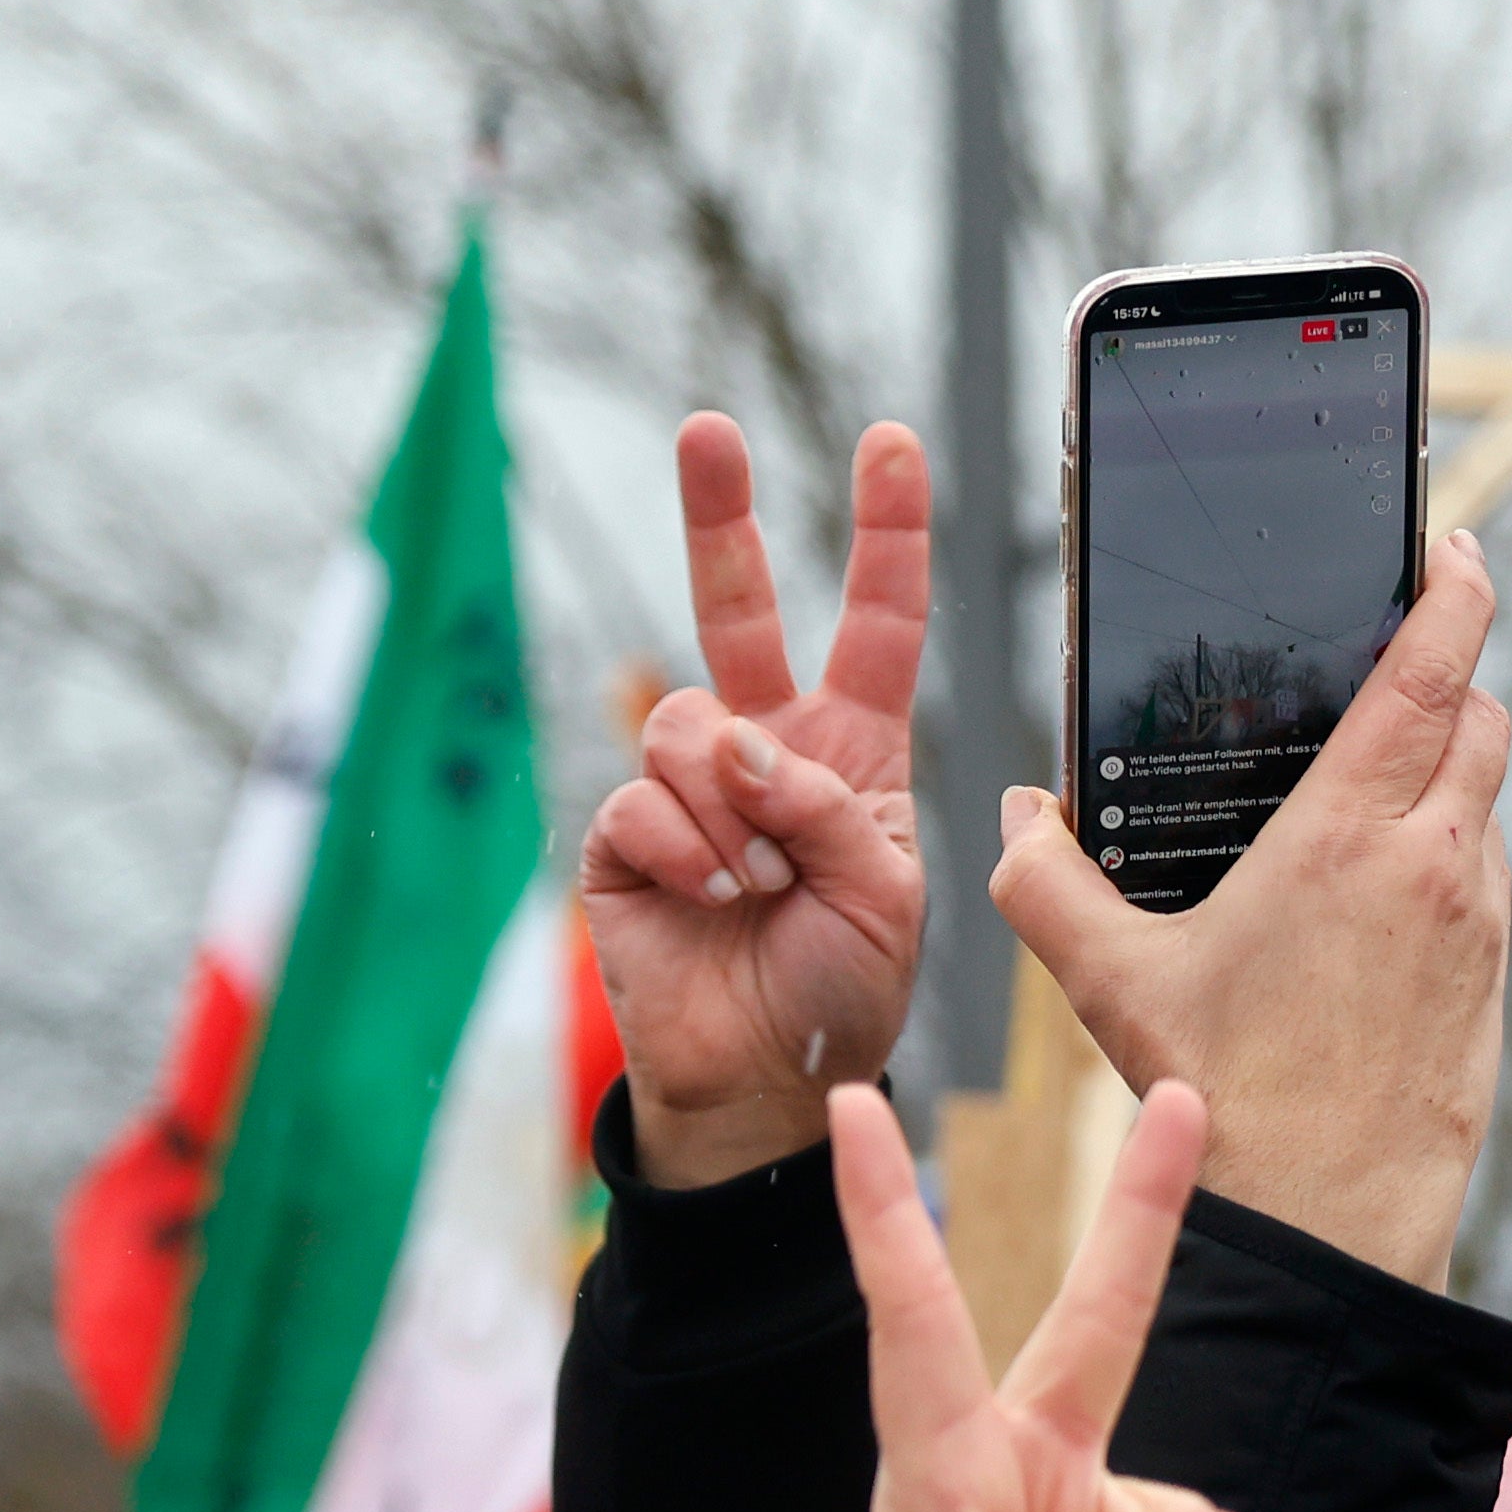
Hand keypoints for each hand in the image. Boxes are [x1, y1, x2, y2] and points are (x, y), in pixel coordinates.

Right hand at [582, 417, 932, 1188]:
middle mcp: (765, 750)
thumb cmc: (843, 988)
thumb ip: (832, 803)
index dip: (886, 533)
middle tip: (705, 430)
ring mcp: (687, 793)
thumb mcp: (889, 892)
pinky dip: (684, 851)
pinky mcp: (620, 840)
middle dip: (720, 514)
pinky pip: (639, 800)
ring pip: (685, 723)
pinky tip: (708, 899)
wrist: (761, 1081)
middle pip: (736, 609)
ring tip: (754, 883)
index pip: (877, 623)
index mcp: (853, 750)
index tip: (891, 442)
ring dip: (729, 806)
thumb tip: (736, 747)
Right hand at [988, 532, 1510, 1287]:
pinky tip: (1370, 897)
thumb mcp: (1105, 984)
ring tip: (1366, 783)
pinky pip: (1479, 878)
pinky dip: (1441, 853)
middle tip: (1395, 659)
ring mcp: (1476, 922)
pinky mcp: (1490, 978)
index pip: (1439, 665)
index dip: (1457, 587)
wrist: (1326, 1223)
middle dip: (1451, 673)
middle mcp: (1436, 862)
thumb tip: (1016, 814)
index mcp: (1351, 834)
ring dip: (1446, 769)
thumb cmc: (1221, 1100)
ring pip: (1485, 799)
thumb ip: (1043, 883)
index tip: (1453, 546)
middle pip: (1483, 715)